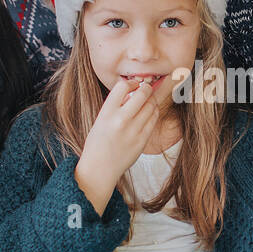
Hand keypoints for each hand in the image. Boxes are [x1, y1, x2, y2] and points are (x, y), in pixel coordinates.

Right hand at [74, 78, 159, 212]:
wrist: (100, 169)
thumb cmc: (98, 143)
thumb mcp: (100, 120)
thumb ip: (115, 106)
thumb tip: (133, 92)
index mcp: (107, 113)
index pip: (123, 86)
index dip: (131, 83)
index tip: (133, 85)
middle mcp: (120, 120)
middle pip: (142, 94)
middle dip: (146, 88)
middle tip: (146, 89)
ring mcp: (133, 131)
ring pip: (151, 106)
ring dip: (151, 100)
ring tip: (148, 101)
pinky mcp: (142, 140)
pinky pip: (154, 119)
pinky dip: (154, 112)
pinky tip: (150, 112)